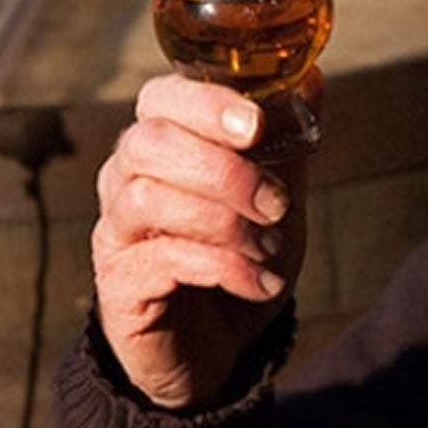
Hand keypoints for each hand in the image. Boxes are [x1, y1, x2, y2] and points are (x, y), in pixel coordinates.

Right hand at [91, 72, 319, 407]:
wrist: (217, 348)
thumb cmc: (240, 256)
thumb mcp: (277, 194)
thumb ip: (288, 140)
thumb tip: (311, 79)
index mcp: (161, 142)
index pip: (161, 97)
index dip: (206, 103)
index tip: (255, 127)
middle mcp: (125, 177)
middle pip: (148, 142)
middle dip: (222, 169)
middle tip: (274, 204)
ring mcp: (116, 229)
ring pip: (149, 197)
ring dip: (225, 223)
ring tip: (268, 249)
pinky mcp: (119, 281)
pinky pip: (161, 258)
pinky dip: (223, 267)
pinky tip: (259, 282)